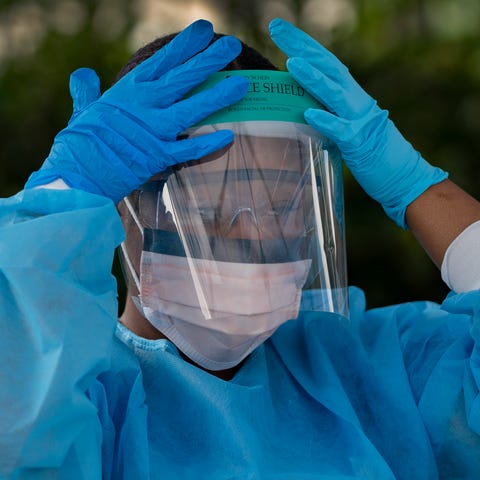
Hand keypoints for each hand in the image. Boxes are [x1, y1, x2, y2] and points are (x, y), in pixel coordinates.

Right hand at [25, 20, 248, 202]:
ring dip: (217, 97)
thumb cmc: (80, 143)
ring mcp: (154, 131)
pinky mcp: (158, 157)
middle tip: (232, 46)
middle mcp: (145, 105)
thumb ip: (86, 91)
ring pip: (192, 110)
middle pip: (183, 79)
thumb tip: (83, 75)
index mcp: (129, 90)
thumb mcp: (83, 110)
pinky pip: (189, 149)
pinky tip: (229, 136)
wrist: (77, 174)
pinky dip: (208, 144)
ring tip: (242, 85)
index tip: (204, 30)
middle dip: (209, 61)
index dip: (185, 45)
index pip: (162, 61)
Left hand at [269, 18, 447, 227]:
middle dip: (302, 46)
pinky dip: (326, 120)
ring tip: (291, 63)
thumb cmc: (373, 155)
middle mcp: (357, 102)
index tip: (280, 31)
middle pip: (329, 67)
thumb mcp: (349, 128)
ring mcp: (360, 121)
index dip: (304, 46)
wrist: (404, 177)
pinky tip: (308, 112)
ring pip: (335, 93)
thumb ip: (331, 114)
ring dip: (313, 78)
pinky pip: (341, 130)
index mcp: (352, 98)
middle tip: (276, 28)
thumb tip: (302, 108)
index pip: (326, 65)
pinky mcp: (360, 144)